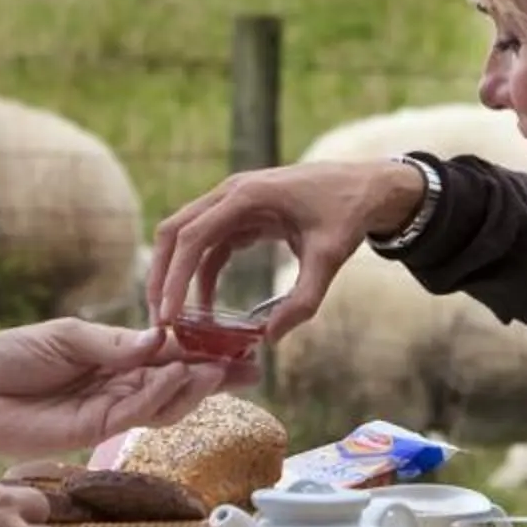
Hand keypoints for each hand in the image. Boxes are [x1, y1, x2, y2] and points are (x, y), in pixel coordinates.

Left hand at [0, 318, 257, 457]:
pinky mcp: (92, 432)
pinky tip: (173, 376)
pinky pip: (133, 415)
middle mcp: (118, 387)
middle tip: (248, 365)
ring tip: (215, 367)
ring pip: (163, 404)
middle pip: (176, 383)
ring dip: (191, 386)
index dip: (204, 350)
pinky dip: (155, 396)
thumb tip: (161, 338)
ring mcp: (108, 412)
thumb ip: (115, 343)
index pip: (169, 355)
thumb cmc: (11, 356)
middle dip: (214, 374)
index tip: (238, 344)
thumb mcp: (68, 336)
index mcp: (115, 359)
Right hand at [144, 160, 421, 335]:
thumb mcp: (329, 258)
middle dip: (161, 275)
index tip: (167, 315)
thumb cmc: (348, 214)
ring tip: (172, 318)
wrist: (368, 188)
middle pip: (175, 232)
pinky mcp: (241, 214)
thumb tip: (269, 337)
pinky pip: (209, 244)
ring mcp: (234, 202)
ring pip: (186, 237)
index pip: (193, 237)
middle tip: (157, 319)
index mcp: (247, 196)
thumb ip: (302, 300)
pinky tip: (204, 307)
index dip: (173, 277)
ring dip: (175, 275)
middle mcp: (231, 193)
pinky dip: (201, 274)